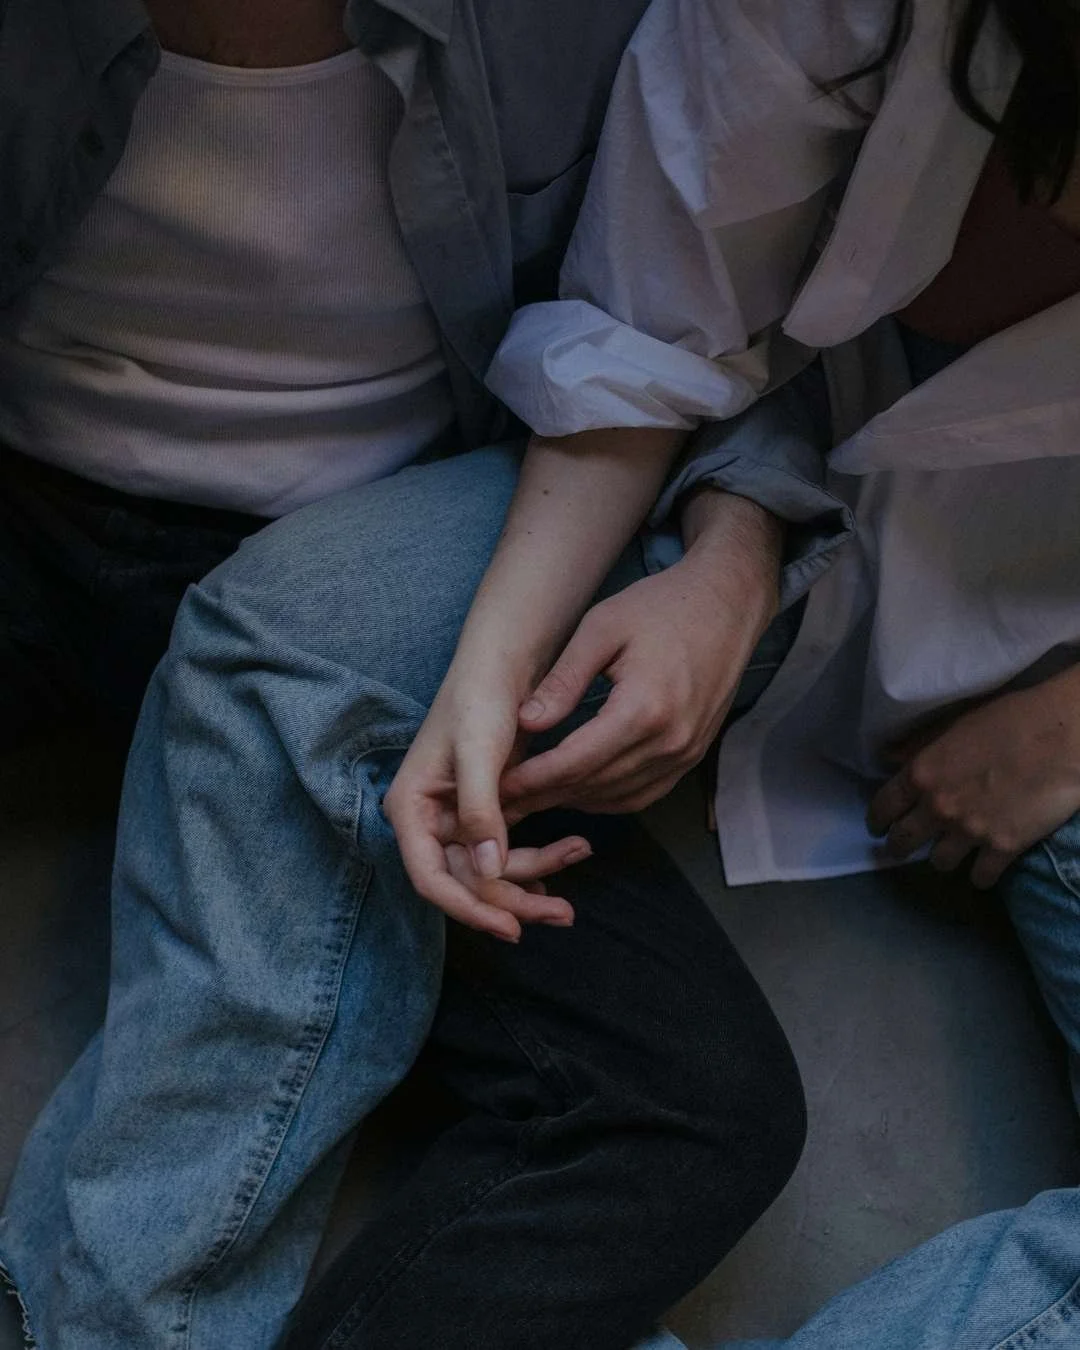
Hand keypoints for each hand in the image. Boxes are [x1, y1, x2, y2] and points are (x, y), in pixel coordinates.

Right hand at [384, 670, 590, 942]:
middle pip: (466, 883)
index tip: (511, 926)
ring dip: (535, 877)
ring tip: (581, 855)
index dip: (469, 907)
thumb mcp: (480, 751)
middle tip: (564, 913)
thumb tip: (488, 870)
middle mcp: (429, 820)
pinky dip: (537, 860)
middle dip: (514, 900)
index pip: (431, 878)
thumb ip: (481, 810)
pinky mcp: (485, 812)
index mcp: (411, 808)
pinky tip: (569, 854)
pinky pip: (506, 853)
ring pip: (491, 871)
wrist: (504, 661)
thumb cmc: (481, 696)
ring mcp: (458, 819)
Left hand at [500, 540, 777, 818]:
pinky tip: (578, 791)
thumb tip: (527, 723)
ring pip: (618, 797)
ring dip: (573, 802)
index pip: (575, 762)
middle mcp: (670, 741)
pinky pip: (644, 793)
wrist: (726, 603)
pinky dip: (607, 799)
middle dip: (545, 796)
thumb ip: (563, 680)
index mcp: (644, 709)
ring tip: (533, 798)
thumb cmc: (662, 606)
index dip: (533, 780)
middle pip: (594, 786)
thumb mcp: (602, 628)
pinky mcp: (693, 755)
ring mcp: (686, 753)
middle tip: (505, 802)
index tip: (499, 786)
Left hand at [867, 670, 1079, 887]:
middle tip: (901, 849)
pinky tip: (982, 871)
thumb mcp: (953, 724)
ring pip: (939, 863)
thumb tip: (887, 757)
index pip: (883, 807)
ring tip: (949, 854)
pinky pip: (980, 878)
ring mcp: (969, 832)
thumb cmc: (1009, 719)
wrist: (1061, 736)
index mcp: (922, 774)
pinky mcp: (1003, 848)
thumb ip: (918, 746)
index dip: (876, 821)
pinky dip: (980, 877)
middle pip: (903, 842)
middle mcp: (937, 808)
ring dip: (941, 859)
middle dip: (898, 847)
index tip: (877, 828)